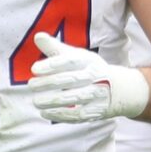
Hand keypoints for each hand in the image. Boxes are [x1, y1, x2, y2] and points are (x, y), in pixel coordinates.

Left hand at [27, 33, 148, 123]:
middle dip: (50, 83)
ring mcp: (96, 95)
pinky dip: (60, 115)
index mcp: (89, 61)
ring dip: (53, 101)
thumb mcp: (76, 56)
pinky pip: (77, 114)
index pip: (70, 61)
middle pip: (71, 79)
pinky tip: (44, 113)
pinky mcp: (95, 111)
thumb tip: (37, 36)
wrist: (119, 89)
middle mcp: (95, 77)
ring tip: (35, 101)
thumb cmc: (89, 69)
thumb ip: (55, 48)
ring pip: (74, 98)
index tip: (34, 69)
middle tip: (31, 84)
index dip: (52, 64)